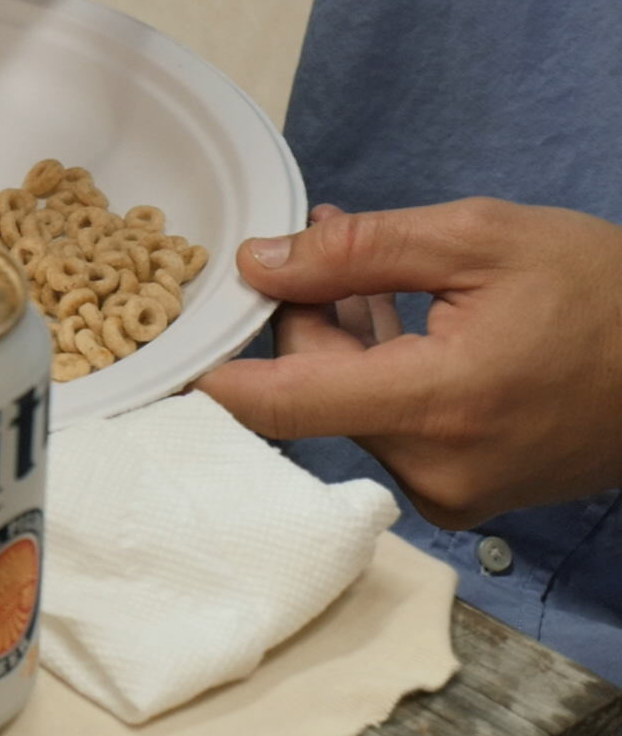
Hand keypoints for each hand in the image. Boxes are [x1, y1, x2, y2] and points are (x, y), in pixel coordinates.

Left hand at [197, 199, 621, 528]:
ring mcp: (452, 491)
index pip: (276, 405)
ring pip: (349, 406)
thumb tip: (257, 262)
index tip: (157, 353)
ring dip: (347, 340)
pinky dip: (384, 372)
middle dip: (306, 318)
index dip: (208, 375)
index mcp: (433, 403)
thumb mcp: (478, 239)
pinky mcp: (466, 495)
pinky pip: (390, 426)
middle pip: (311, 393)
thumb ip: (356, 253)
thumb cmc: (603, 292)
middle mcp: (432, 467)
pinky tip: (407, 318)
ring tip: (373, 269)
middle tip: (328, 248)